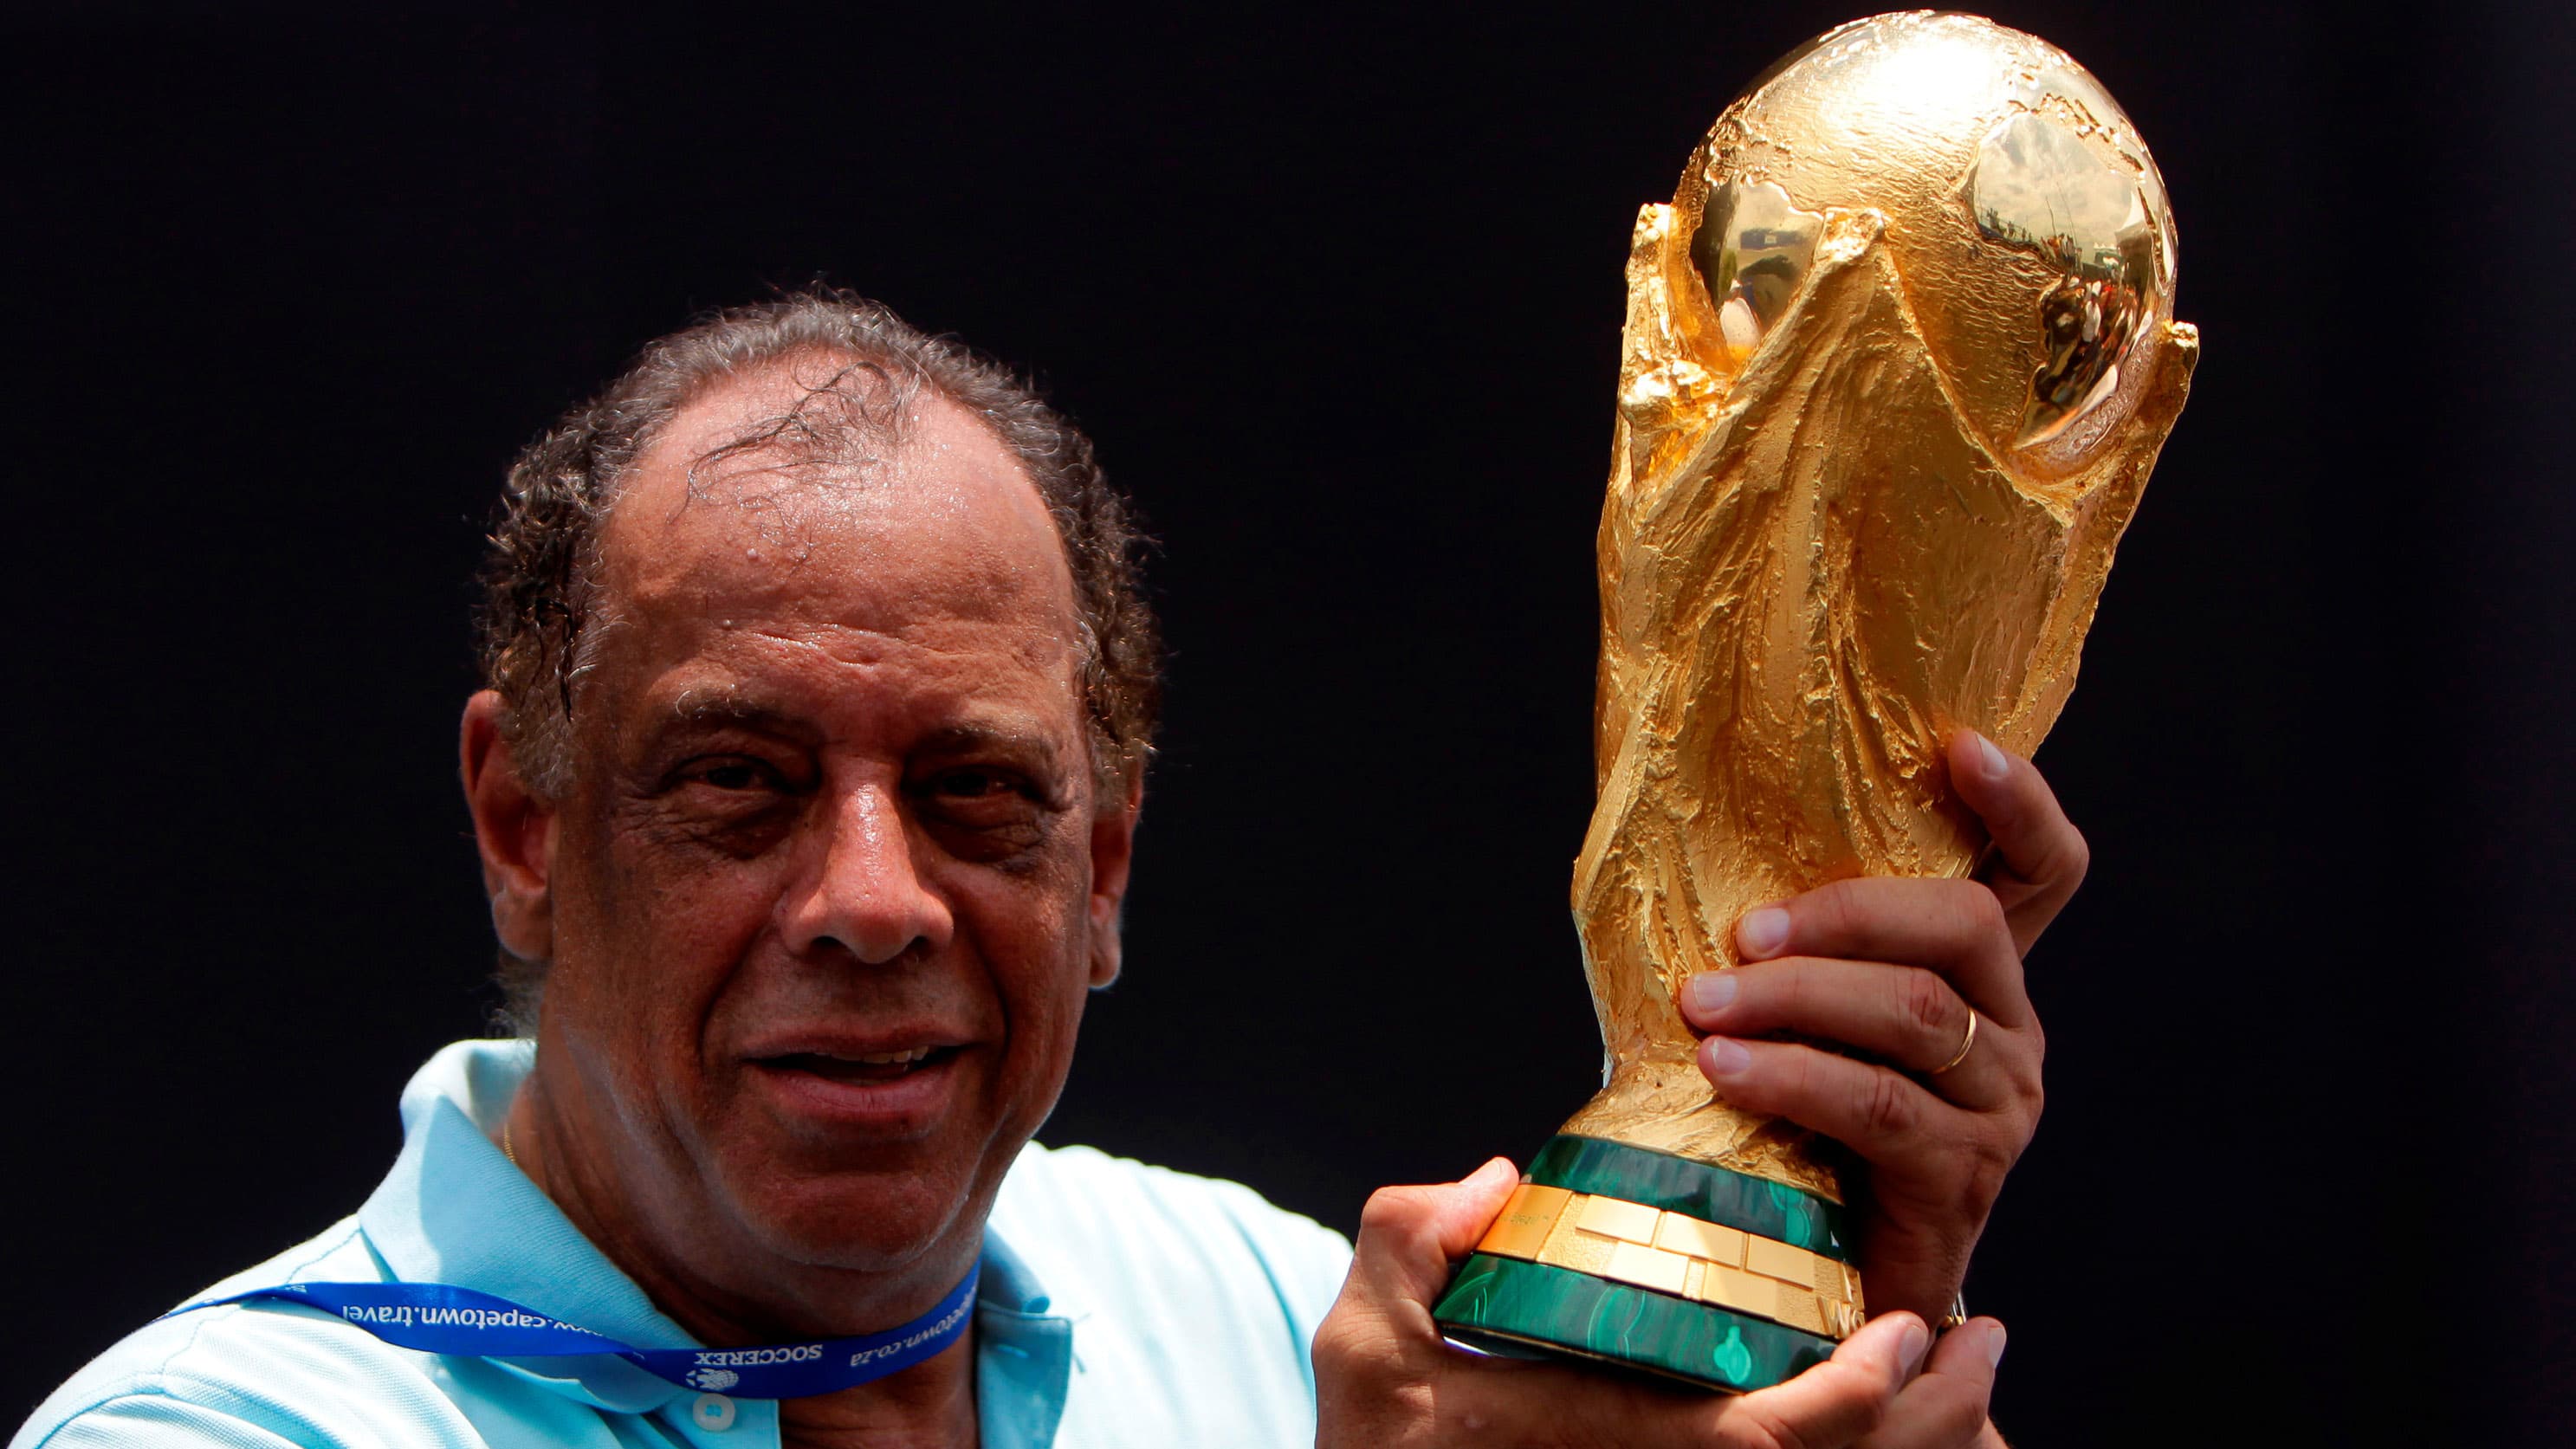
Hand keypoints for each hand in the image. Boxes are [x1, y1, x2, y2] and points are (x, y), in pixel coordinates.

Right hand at [1314, 1159, 2005, 1448]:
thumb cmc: (1379, 1437)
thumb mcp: (1366, 1336)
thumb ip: (1411, 1240)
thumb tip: (1490, 1183)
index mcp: (1616, 1440)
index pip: (1766, 1440)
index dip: (1857, 1398)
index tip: (1905, 1326)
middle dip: (1935, 1425)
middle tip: (1983, 1341)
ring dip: (1920, 1442)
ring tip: (1965, 1367)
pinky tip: (1890, 1400)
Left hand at [1679, 730, 2077, 1323]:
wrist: (1829, 1275)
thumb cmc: (1799, 1126)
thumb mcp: (1804, 1019)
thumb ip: (1787, 947)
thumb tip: (1669, 848)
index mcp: (1982, 975)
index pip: (2042, 870)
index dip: (2018, 802)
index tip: (1959, 746)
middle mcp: (2010, 1028)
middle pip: (1963, 924)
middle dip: (1844, 913)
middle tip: (1744, 933)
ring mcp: (1999, 1103)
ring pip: (1913, 1012)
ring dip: (1795, 997)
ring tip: (1706, 1005)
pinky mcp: (1964, 1175)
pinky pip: (1878, 1104)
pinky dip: (1792, 1076)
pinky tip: (1725, 1070)